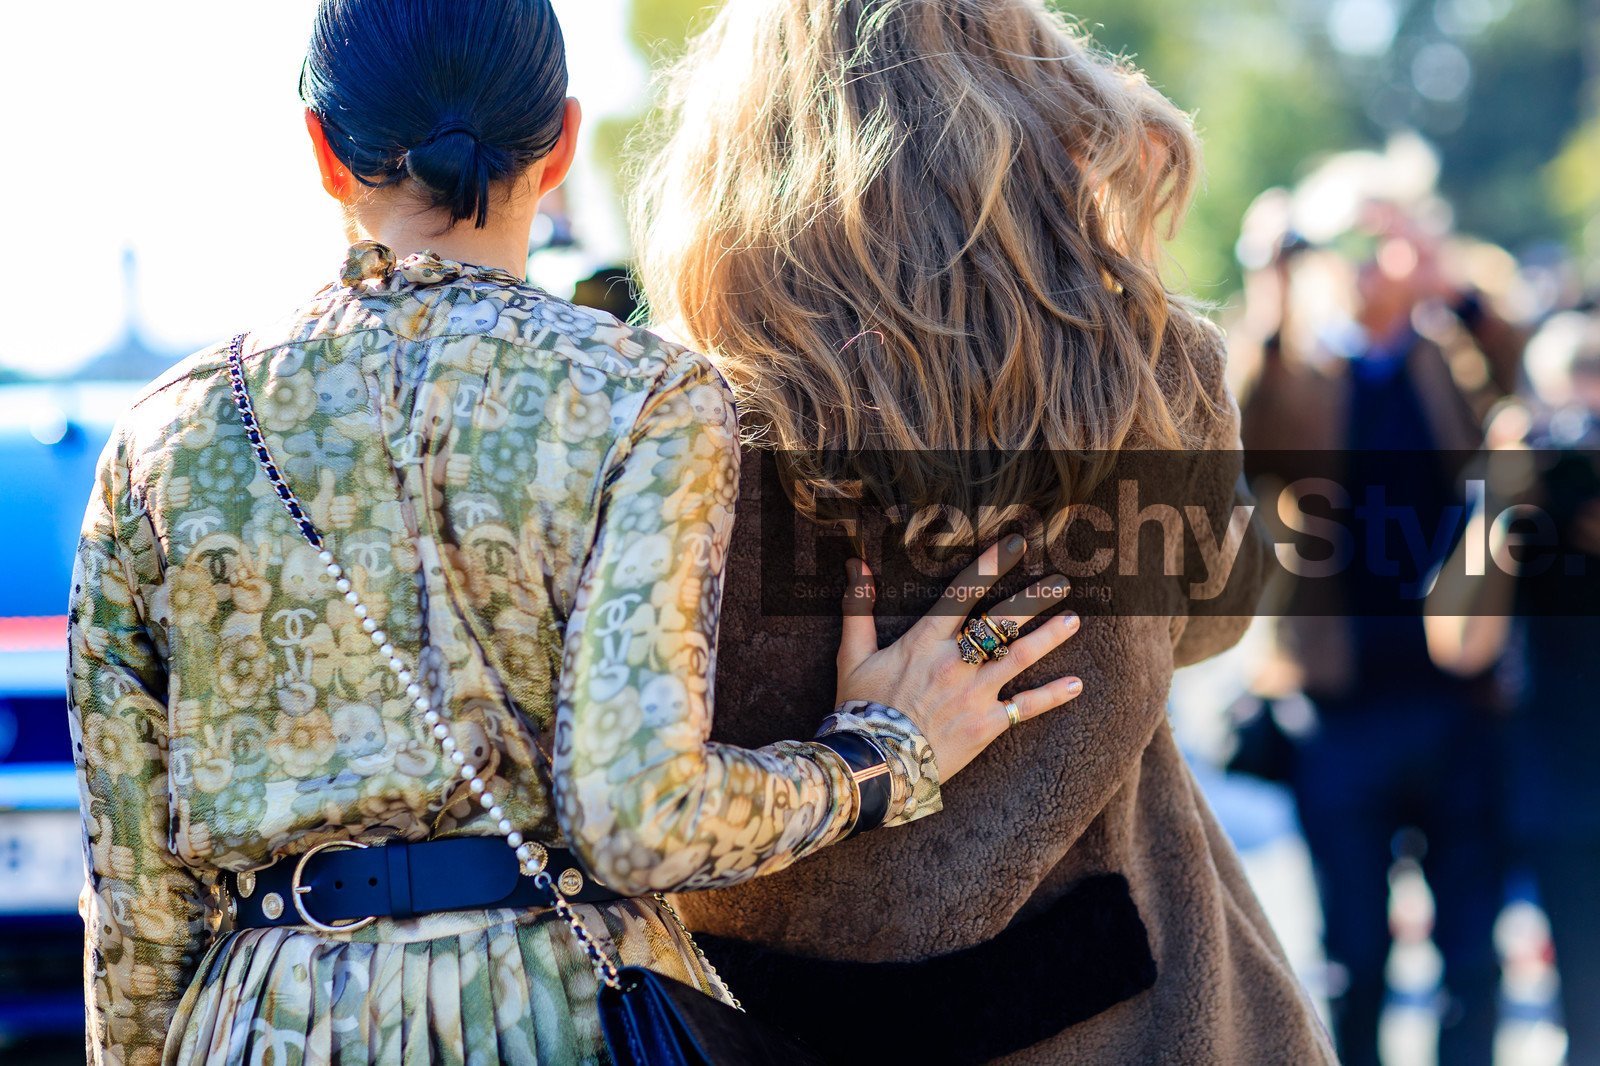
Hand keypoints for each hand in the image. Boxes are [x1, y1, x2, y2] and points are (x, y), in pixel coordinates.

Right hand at [834, 536, 1081, 780]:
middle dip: (1033, 598)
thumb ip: (858, 608)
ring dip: (1050, 636)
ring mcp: (975, 693)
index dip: (991, 565)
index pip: (963, 593)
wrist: (874, 765)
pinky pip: (1026, 707)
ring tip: (1073, 619)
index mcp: (925, 641)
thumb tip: (857, 563)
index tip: (1015, 544)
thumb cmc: (861, 710)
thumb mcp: (852, 655)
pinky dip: (1053, 695)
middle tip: (1060, 581)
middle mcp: (956, 662)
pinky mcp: (987, 725)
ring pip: (1020, 656)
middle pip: (1001, 620)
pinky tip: (1076, 683)